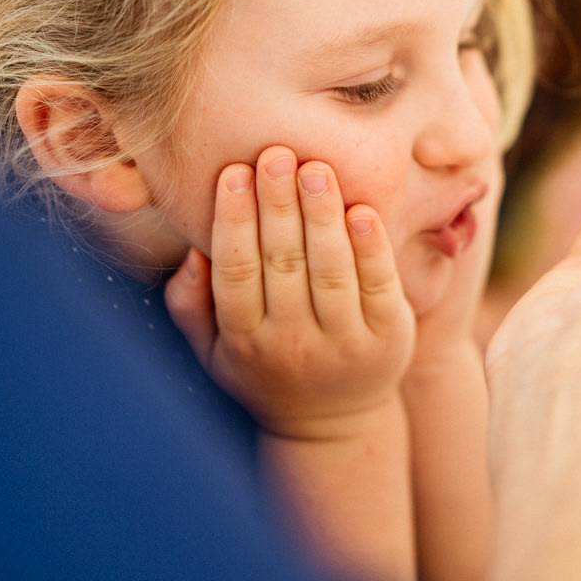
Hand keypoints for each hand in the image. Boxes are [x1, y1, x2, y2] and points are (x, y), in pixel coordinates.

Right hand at [164, 146, 415, 439]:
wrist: (332, 426)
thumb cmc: (265, 371)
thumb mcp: (214, 352)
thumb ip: (190, 305)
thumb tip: (194, 252)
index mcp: (245, 341)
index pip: (236, 271)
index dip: (234, 221)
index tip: (233, 172)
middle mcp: (293, 343)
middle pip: (284, 263)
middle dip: (278, 204)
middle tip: (276, 153)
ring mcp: (344, 343)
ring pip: (331, 269)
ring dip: (322, 214)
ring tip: (315, 168)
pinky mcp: (390, 338)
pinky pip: (379, 284)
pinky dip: (370, 245)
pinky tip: (360, 209)